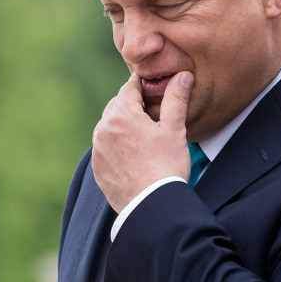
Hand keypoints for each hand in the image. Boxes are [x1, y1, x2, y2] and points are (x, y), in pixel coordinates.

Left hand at [91, 71, 192, 211]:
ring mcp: (98, 150)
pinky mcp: (97, 168)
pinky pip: (104, 147)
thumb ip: (176, 99)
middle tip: (151, 109)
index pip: (129, 88)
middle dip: (132, 104)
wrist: (152, 205)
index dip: (142, 84)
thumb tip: (183, 76)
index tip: (152, 83)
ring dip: (122, 123)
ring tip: (142, 131)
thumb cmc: (166, 166)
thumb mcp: (175, 130)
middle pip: (117, 105)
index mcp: (121, 116)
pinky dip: (115, 144)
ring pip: (108, 126)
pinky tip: (132, 152)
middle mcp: (103, 130)